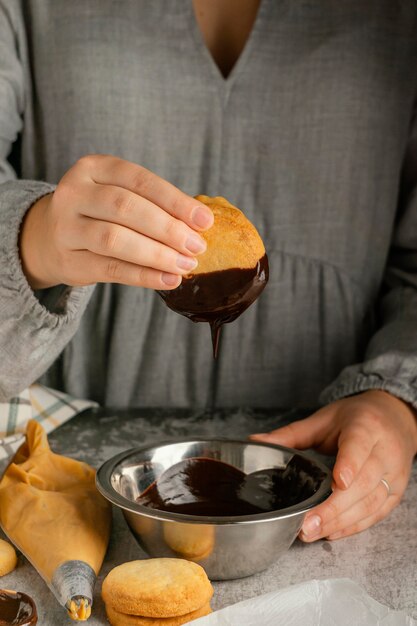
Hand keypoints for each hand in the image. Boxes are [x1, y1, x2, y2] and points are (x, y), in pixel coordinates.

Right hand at [20, 155, 213, 289]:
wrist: (49, 238)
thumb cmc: (99, 213)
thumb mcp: (119, 194)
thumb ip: (153, 204)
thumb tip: (200, 224)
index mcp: (93, 168)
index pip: (139, 180)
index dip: (175, 200)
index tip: (205, 220)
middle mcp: (74, 193)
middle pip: (125, 208)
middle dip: (168, 228)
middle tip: (198, 246)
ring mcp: (66, 227)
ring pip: (115, 239)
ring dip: (157, 254)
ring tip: (186, 264)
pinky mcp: (69, 260)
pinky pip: (111, 269)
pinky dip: (144, 276)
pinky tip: (168, 280)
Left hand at [251, 390, 416, 540]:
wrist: (395, 418)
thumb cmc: (357, 418)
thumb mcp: (324, 419)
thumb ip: (291, 433)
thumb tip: (255, 442)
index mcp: (366, 426)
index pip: (359, 445)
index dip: (350, 464)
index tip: (338, 481)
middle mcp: (385, 451)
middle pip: (365, 482)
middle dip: (335, 507)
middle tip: (308, 523)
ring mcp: (394, 474)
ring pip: (371, 502)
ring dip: (342, 521)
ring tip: (312, 532)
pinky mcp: (396, 492)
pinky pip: (377, 514)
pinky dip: (354, 526)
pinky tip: (331, 531)